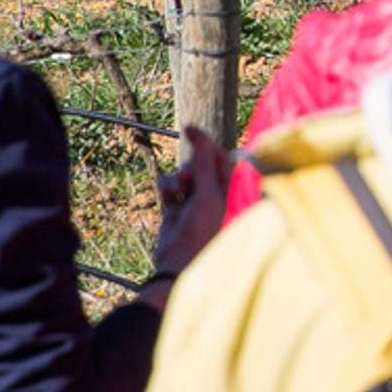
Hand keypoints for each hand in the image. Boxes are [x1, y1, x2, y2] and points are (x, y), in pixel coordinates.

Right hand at [146, 126, 227, 280]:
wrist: (176, 263)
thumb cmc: (199, 232)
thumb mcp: (206, 197)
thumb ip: (204, 168)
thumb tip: (203, 142)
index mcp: (226, 190)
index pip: (219, 156)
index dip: (205, 141)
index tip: (187, 128)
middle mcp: (211, 194)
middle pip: (198, 164)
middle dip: (189, 166)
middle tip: (186, 181)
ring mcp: (191, 202)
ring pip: (181, 175)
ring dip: (175, 178)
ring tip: (176, 192)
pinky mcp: (174, 209)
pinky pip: (168, 187)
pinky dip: (166, 187)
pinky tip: (166, 195)